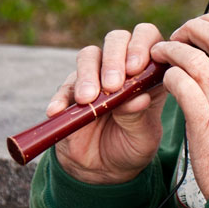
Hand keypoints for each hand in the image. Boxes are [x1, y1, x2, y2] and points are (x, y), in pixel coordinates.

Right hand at [48, 24, 167, 184]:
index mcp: (149, 71)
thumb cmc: (132, 146)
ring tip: (88, 99)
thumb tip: (138, 98)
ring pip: (88, 55)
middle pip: (117, 39)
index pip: (148, 38)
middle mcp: (122, 67)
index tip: (136, 68)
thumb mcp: (143, 137)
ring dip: (88, 74)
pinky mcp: (70, 91)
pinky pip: (64, 87)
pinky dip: (61, 97)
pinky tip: (59, 110)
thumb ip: (140, 116)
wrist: (103, 169)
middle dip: (114, 57)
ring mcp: (95, 76)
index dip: (142, 45)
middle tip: (113, 85)